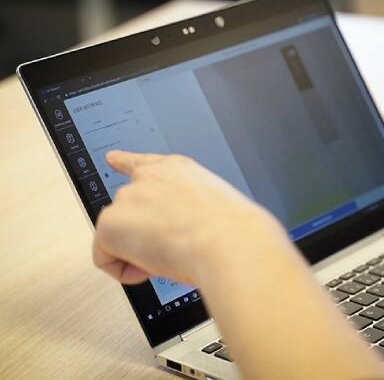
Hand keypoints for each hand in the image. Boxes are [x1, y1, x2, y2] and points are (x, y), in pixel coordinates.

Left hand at [93, 150, 284, 284]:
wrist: (228, 241)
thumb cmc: (233, 231)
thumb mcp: (216, 208)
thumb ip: (192, 211)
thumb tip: (186, 235)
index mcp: (178, 170)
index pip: (144, 163)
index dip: (125, 162)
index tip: (113, 158)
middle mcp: (149, 178)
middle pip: (127, 209)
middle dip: (141, 234)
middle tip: (171, 250)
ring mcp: (127, 198)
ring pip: (118, 236)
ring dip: (137, 252)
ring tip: (171, 257)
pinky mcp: (111, 223)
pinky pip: (105, 259)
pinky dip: (124, 272)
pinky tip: (151, 270)